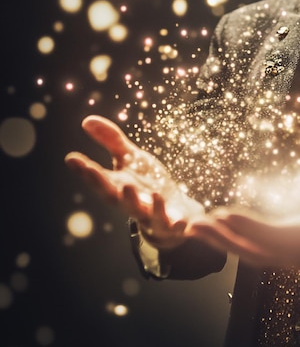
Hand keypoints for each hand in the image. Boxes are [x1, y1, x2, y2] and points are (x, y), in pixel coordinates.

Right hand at [65, 115, 203, 248]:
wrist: (173, 214)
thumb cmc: (147, 184)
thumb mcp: (130, 159)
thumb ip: (111, 141)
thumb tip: (86, 120)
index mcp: (119, 188)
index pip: (100, 180)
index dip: (86, 171)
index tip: (72, 158)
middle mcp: (132, 204)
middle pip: (118, 200)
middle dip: (110, 189)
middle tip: (101, 175)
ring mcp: (151, 216)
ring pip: (146, 214)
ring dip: (146, 205)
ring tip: (147, 192)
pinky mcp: (172, 224)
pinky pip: (174, 226)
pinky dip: (176, 225)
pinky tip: (181, 222)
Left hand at [188, 176, 299, 266]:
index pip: (272, 236)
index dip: (246, 226)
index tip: (222, 214)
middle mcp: (296, 254)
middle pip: (253, 250)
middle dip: (222, 238)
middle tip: (193, 224)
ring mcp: (290, 254)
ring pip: (249, 251)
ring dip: (222, 240)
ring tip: (196, 225)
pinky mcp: (286, 248)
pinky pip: (255, 247)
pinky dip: (235, 237)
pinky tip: (220, 224)